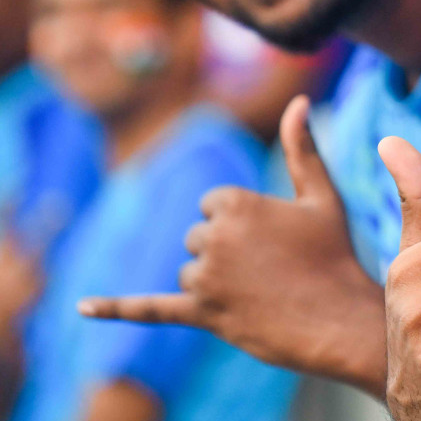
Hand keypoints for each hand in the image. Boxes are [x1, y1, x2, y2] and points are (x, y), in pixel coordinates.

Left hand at [78, 96, 386, 391]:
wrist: (338, 319)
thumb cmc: (333, 252)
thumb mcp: (321, 195)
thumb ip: (302, 148)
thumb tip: (298, 101)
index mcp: (237, 203)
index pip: (212, 205)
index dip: (242, 222)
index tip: (273, 237)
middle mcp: (214, 236)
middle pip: (198, 237)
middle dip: (227, 251)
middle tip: (271, 267)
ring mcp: (205, 277)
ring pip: (189, 271)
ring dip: (215, 280)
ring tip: (260, 291)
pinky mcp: (201, 313)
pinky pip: (150, 308)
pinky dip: (115, 308)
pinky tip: (82, 307)